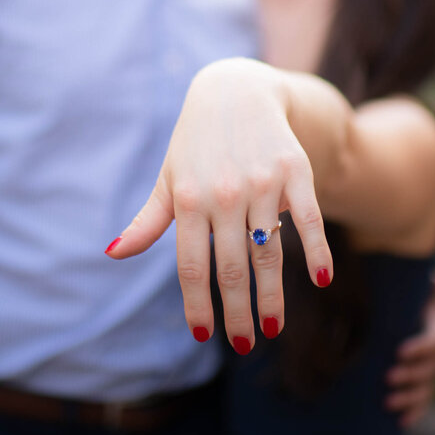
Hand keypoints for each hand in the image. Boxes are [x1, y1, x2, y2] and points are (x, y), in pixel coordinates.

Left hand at [106, 60, 332, 353]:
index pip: (192, 266)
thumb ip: (148, 220)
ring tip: (274, 326)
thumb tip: (113, 254)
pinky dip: (317, 248)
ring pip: (268, 250)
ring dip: (273, 294)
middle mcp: (224, 193)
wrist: (235, 90)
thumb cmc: (196, 144)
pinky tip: (321, 279)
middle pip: (232, 267)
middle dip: (238, 312)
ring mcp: (261, 182)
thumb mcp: (168, 178)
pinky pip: (308, 217)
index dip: (199, 303)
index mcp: (188, 199)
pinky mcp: (294, 170)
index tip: (205, 334)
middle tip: (247, 344)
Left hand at [384, 268, 434, 426]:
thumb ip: (429, 289)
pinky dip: (414, 414)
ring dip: (408, 399)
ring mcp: (432, 376)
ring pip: (425, 391)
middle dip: (409, 375)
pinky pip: (422, 404)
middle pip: (429, 371)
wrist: (415, 324)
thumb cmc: (414, 305)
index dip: (419, 348)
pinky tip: (400, 423)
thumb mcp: (420, 295)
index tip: (399, 351)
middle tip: (387, 376)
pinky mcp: (423, 389)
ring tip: (387, 402)